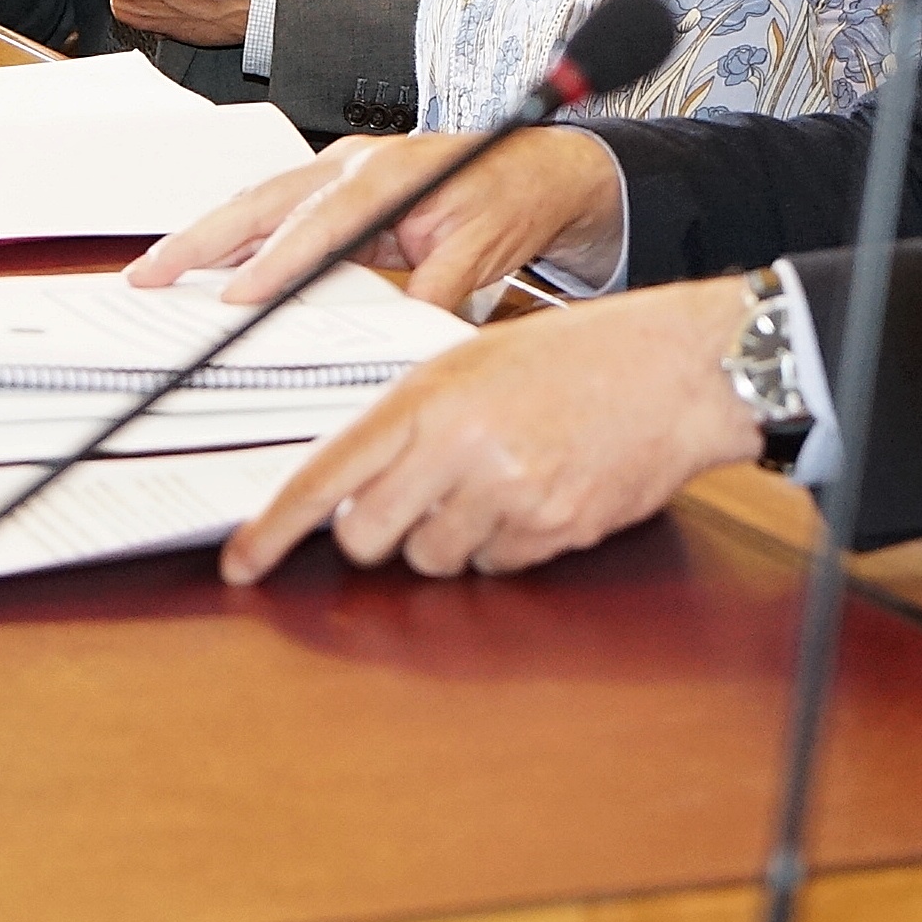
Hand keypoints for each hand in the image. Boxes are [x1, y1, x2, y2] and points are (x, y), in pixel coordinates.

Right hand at [129, 126, 628, 312]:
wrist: (541, 165)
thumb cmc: (515, 198)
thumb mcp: (485, 251)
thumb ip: (438, 288)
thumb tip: (401, 330)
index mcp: (388, 174)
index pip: (319, 226)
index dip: (274, 265)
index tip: (234, 300)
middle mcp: (355, 163)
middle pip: (264, 201)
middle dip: (203, 239)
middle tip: (150, 274)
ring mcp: (342, 167)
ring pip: (260, 200)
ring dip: (209, 235)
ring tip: (158, 269)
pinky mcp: (340, 181)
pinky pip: (277, 207)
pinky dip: (238, 232)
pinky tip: (209, 260)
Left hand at [221, 275, 760, 581]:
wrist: (677, 370)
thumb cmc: (579, 355)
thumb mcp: (476, 359)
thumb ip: (412, 415)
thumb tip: (352, 478)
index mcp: (430, 394)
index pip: (329, 473)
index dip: (275, 526)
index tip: (244, 559)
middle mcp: (460, 446)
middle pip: (369, 535)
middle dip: (378, 533)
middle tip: (412, 503)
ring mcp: (508, 494)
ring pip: (432, 559)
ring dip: (448, 539)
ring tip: (494, 483)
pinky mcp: (551, 531)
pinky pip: (495, 567)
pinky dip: (504, 545)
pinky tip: (536, 494)